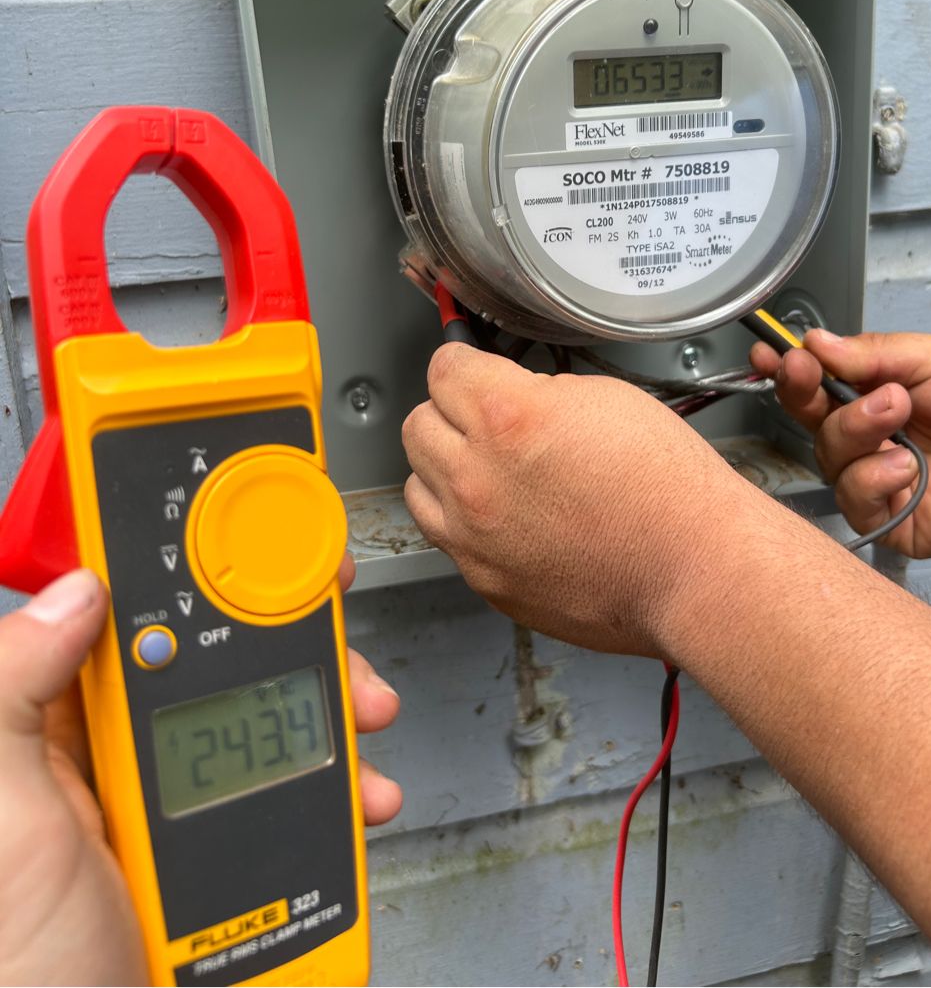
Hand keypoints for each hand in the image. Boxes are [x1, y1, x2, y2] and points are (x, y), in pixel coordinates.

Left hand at [0, 562, 400, 986]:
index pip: (122, 614)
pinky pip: (292, 792)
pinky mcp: (224, 852)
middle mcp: (110, 762)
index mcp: (52, 736)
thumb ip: (14, 694)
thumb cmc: (20, 978)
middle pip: (214, 654)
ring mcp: (172, 808)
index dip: (187, 558)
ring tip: (362, 714)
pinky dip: (340, 784)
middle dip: (284, 628)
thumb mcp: (1, 828)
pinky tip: (359, 791)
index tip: (249, 519)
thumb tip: (76, 589)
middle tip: (330, 611)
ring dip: (328, 704)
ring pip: (264, 717)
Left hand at [402, 343, 762, 655]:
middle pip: (418, 422)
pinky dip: (461, 519)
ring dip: (445, 467)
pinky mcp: (484, 580)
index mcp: (506, 417)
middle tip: (481, 416)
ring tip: (487, 467)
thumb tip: (511, 395)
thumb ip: (538, 390)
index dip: (464, 361)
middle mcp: (477, 478)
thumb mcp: (605, 398)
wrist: (695, 569)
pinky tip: (501, 513)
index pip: (443, 367)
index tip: (473, 368)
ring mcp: (474, 536)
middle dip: (448, 412)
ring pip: (418, 481)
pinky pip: (444, 535)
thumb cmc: (667, 490)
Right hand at [750, 330, 930, 559]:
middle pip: (811, 417)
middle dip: (801, 390)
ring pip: (828, 454)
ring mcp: (879, 477)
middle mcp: (875, 435)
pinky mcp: (891, 519)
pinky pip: (852, 498)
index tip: (768, 351)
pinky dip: (872, 477)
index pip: (822, 380)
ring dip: (854, 429)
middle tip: (806, 372)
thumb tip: (817, 342)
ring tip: (897, 414)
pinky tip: (906, 465)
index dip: (790, 367)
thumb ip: (874, 352)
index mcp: (882, 392)